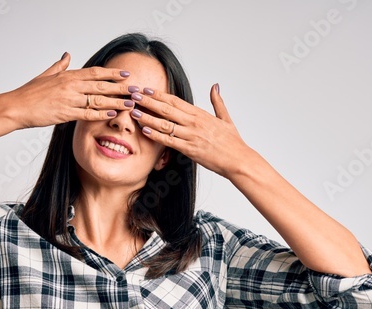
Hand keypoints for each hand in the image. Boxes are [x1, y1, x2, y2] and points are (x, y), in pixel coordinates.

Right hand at [3, 52, 137, 129]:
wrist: (16, 106)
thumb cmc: (29, 92)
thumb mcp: (45, 75)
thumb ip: (59, 66)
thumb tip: (67, 55)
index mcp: (67, 76)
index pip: (95, 73)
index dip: (112, 73)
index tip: (125, 74)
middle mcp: (71, 86)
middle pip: (101, 86)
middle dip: (120, 87)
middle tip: (136, 88)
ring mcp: (69, 100)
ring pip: (98, 100)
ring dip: (116, 101)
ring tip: (130, 102)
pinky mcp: (65, 114)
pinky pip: (88, 114)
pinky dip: (102, 113)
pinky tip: (113, 113)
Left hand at [131, 84, 249, 178]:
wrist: (238, 160)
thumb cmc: (232, 142)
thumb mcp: (225, 118)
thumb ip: (217, 102)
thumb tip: (215, 86)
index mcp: (200, 114)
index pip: (175, 101)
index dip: (159, 94)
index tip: (146, 90)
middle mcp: (194, 122)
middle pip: (166, 109)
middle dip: (148, 101)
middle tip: (133, 95)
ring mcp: (191, 136)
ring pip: (165, 124)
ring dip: (148, 117)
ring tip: (134, 112)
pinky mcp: (190, 150)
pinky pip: (170, 141)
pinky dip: (157, 135)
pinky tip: (146, 131)